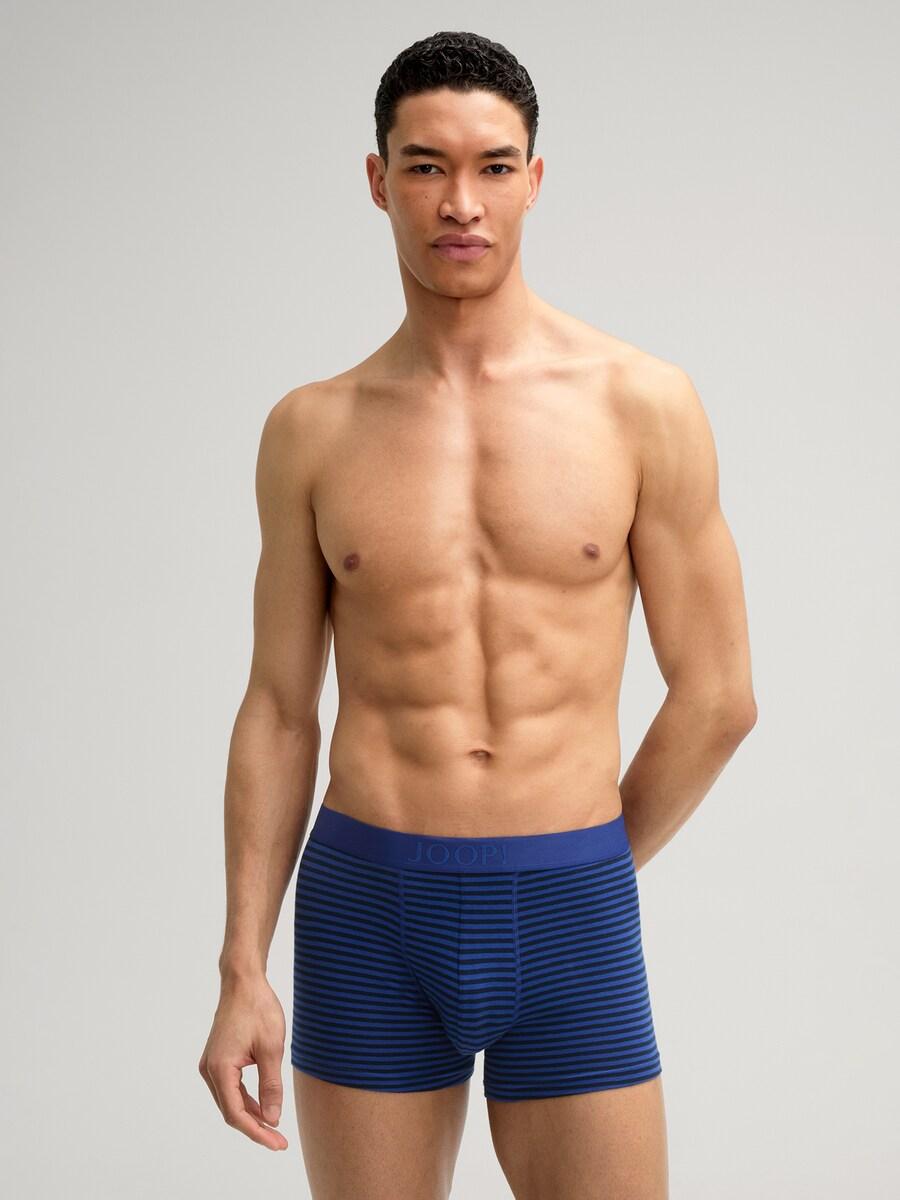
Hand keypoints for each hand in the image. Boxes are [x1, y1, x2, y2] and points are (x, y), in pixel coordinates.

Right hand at [198, 974, 288, 1150]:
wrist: (243, 981)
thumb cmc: (258, 1009)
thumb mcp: (271, 1048)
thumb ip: (271, 1086)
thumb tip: (271, 1119)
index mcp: (220, 1068)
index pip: (236, 1113)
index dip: (257, 1133)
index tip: (277, 1143)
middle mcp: (209, 1069)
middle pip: (231, 1110)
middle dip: (255, 1128)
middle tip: (279, 1142)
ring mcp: (211, 1064)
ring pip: (230, 1100)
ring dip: (251, 1115)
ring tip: (274, 1129)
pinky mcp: (217, 1058)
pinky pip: (230, 1087)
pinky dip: (246, 1099)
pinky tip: (263, 1107)